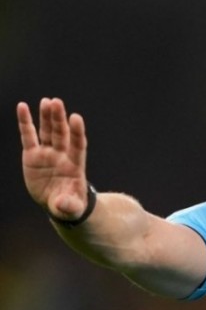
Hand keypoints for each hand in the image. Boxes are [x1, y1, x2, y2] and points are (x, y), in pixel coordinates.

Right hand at [17, 98, 89, 220]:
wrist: (58, 203)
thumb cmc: (70, 205)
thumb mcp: (71, 208)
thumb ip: (68, 205)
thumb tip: (62, 203)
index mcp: (75, 166)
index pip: (78, 145)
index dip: (77, 132)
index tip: (76, 118)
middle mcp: (62, 155)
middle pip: (61, 134)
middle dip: (59, 119)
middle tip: (57, 102)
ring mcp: (47, 153)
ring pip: (47, 132)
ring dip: (46, 117)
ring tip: (47, 101)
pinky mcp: (33, 155)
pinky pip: (28, 136)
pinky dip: (25, 122)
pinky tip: (22, 107)